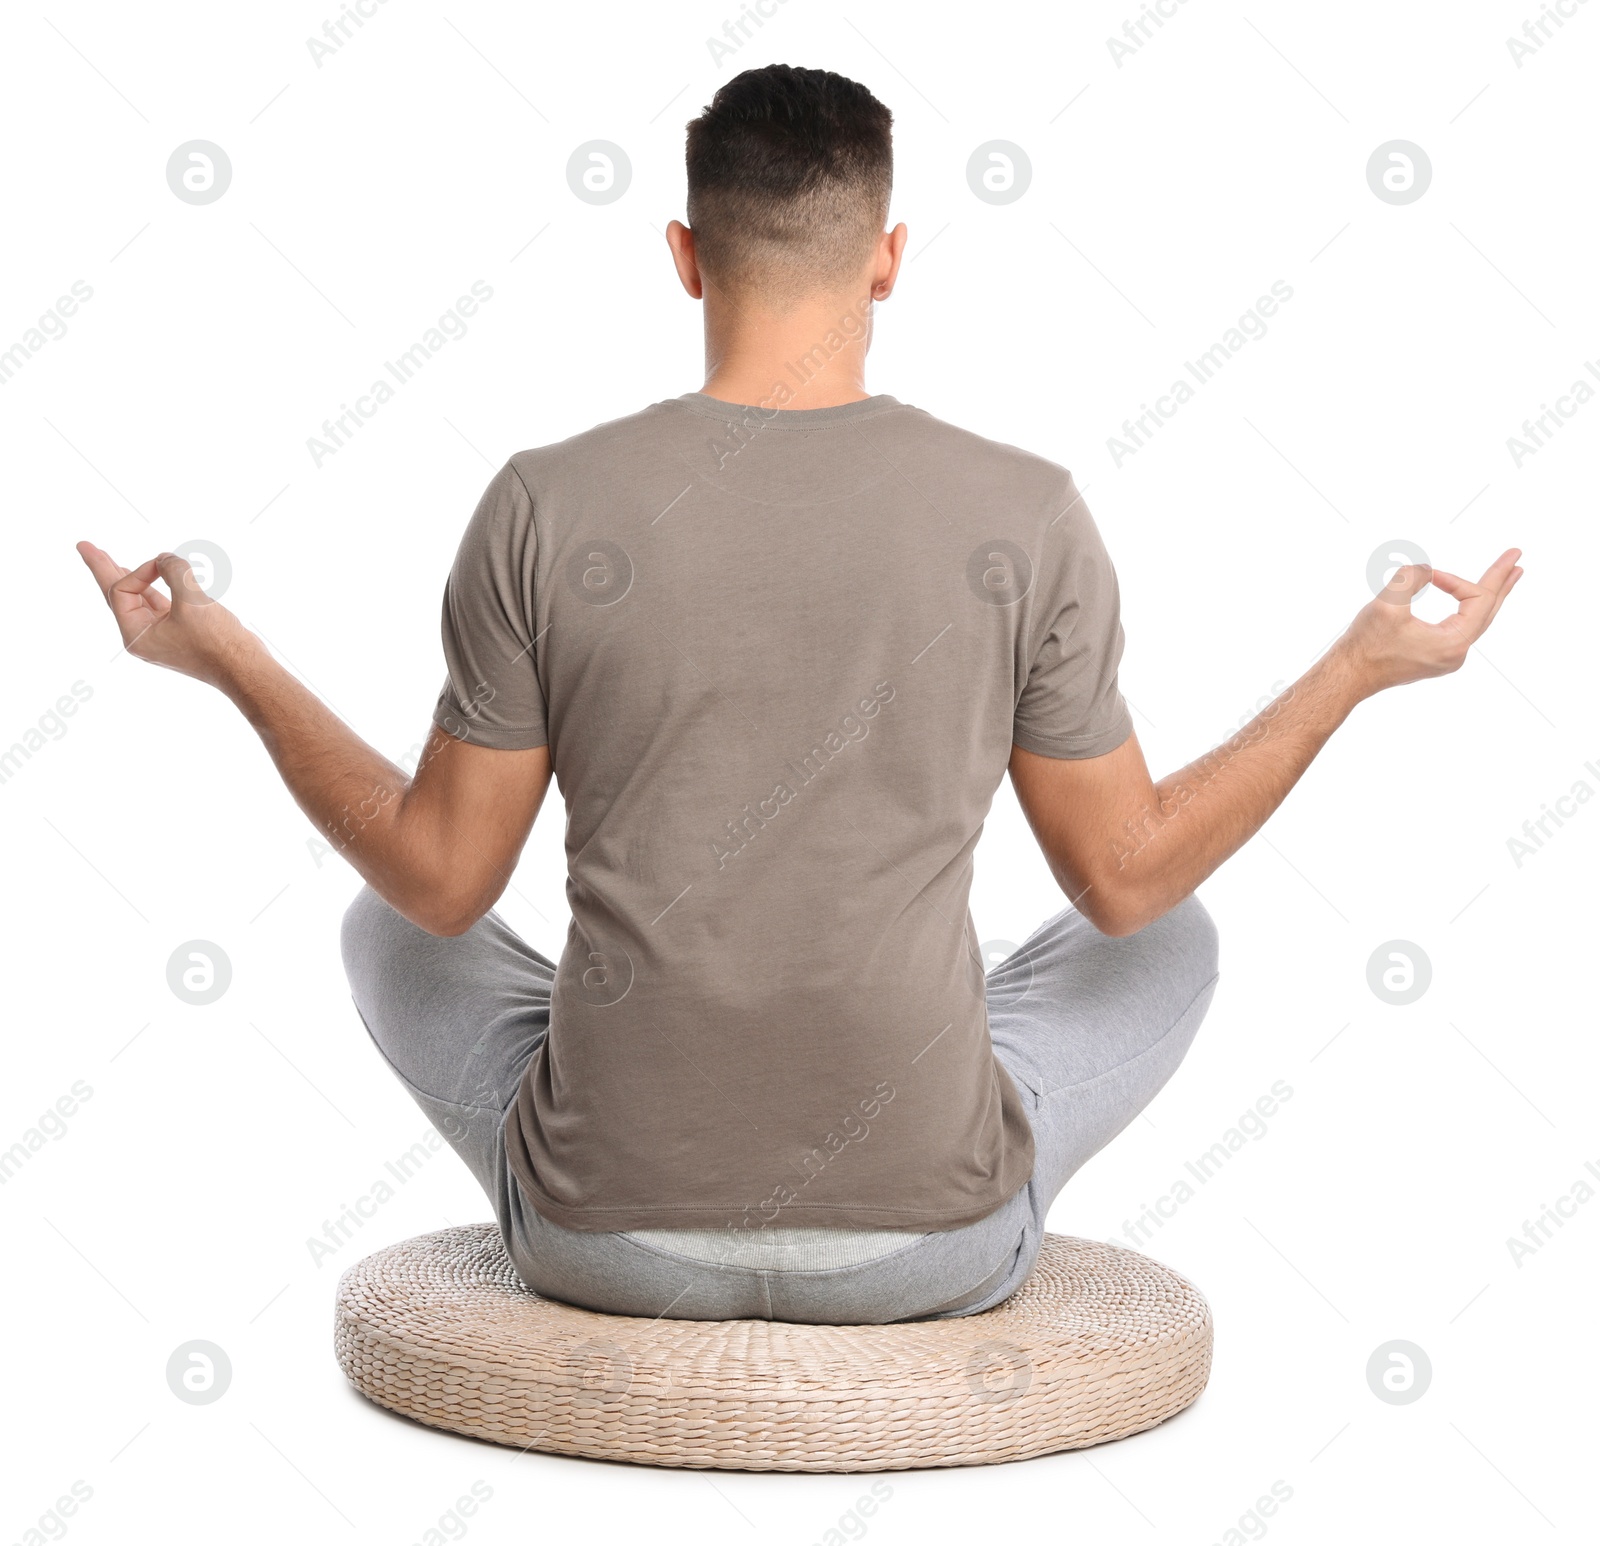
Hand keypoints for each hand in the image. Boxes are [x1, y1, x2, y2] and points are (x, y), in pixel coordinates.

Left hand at [78, 542, 259, 690]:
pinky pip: (160, 604)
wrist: (245, 669)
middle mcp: (143, 636)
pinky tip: (150, 578)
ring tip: (109, 559)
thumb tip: (167, 558)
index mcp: (136, 635)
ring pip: (139, 599)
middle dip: (104, 568)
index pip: (123, 590)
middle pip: (118, 595)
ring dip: (129, 577)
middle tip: (84, 546)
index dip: (142, 570)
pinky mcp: (181, 632)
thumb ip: (174, 571)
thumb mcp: (192, 600)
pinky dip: (154, 587)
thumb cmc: (217, 642)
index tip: (167, 565)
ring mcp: (162, 635)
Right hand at [1336, 548, 1523, 696]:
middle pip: (1488, 610)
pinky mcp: (1435, 658)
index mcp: (1453, 642)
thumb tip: (1425, 570)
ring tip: (1508, 578)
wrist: (1347, 676)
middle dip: (1502, 582)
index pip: (1474, 599)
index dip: (1454, 579)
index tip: (1429, 574)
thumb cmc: (1366, 646)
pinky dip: (1471, 610)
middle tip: (1518, 559)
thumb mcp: (1387, 604)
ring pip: (1477, 620)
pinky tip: (1473, 604)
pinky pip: (1461, 628)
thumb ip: (1412, 577)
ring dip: (1491, 596)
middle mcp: (1457, 653)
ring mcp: (1448, 658)